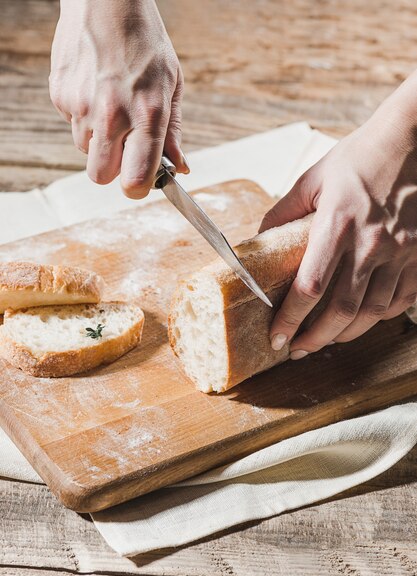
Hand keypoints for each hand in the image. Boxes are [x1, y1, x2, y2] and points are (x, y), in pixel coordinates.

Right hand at [49, 0, 187, 198]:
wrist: (106, 0)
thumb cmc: (145, 41)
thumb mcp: (172, 85)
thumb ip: (173, 133)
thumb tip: (179, 168)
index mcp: (147, 114)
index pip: (136, 179)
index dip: (138, 188)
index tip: (142, 182)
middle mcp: (112, 115)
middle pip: (102, 176)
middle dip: (114, 170)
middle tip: (124, 149)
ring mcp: (81, 106)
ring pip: (85, 152)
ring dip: (98, 141)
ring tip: (111, 107)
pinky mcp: (60, 95)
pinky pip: (72, 125)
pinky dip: (83, 117)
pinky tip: (95, 91)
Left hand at [260, 72, 416, 358]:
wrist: (416, 137)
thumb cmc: (362, 155)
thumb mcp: (315, 178)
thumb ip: (284, 212)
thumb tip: (260, 239)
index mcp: (337, 224)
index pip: (309, 287)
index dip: (290, 318)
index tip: (276, 336)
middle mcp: (371, 244)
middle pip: (341, 311)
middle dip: (315, 338)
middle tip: (298, 349)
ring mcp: (401, 252)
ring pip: (372, 313)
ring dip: (346, 334)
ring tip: (326, 339)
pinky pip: (400, 300)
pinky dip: (379, 317)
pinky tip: (363, 319)